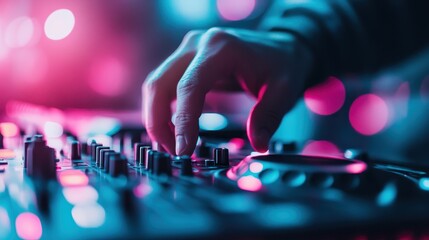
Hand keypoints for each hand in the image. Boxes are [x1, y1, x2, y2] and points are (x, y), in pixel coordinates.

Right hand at [143, 28, 313, 154]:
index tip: (183, 151)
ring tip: (172, 146)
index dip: (182, 121)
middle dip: (158, 123)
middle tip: (174, 153)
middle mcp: (198, 45)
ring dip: (156, 118)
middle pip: (159, 84)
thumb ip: (269, 116)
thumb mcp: (284, 89)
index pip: (190, 86)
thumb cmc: (282, 64)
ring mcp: (188, 51)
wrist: (280, 47)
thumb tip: (257, 145)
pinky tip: (174, 131)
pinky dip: (162, 110)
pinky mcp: (185, 61)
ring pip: (155, 85)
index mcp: (221, 48)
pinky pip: (163, 85)